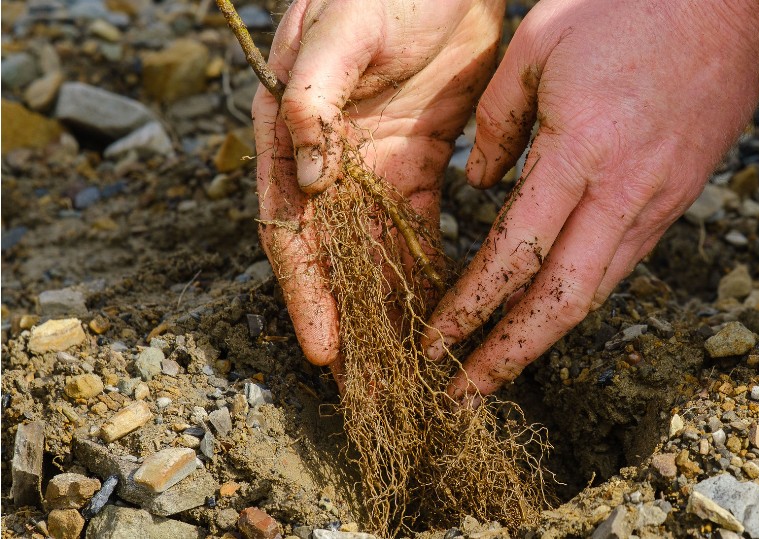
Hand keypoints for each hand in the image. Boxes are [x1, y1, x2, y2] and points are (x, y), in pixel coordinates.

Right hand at [252, 0, 503, 373]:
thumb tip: (306, 171)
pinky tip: (437, 313)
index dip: (307, 292)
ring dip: (385, 310)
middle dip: (349, 321)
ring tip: (404, 369)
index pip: (291, 228)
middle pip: (333, 257)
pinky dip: (423, 272)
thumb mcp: (342, 29)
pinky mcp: (415, 164)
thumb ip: (313, 95)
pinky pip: (417, 230)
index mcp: (291, 132)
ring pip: (374, 254)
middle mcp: (325, 161)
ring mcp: (370, 167)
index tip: (327, 349)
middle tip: (370, 387)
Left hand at [423, 0, 758, 397]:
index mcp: (579, 151)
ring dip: (544, 336)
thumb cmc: (626, 8)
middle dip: (508, 355)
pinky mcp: (677, 201)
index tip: (434, 342)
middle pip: (563, 301)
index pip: (513, 253)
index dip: (470, 307)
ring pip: (596, 292)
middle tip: (464, 392)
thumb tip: (476, 186)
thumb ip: (495, 120)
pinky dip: (578, 296)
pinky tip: (548, 308)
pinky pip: (620, 263)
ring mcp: (658, 202)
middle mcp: (623, 192)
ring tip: (500, 362)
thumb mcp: (536, 42)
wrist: (732, 3)